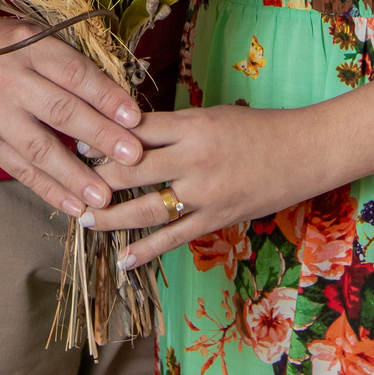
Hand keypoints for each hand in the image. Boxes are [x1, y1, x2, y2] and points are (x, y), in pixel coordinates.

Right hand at [0, 14, 144, 216]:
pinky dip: (49, 189)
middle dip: (100, 136)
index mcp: (28, 47)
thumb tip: (117, 97)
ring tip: (104, 196)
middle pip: (60, 111)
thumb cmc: (1, 46)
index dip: (105, 95)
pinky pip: (20, 169)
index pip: (73, 73)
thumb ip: (67, 63)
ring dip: (75, 175)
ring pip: (39, 148)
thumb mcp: (32, 36)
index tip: (135, 117)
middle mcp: (9, 80)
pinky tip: (74, 205)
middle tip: (133, 156)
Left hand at [76, 104, 335, 267]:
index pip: (136, 130)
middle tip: (69, 182)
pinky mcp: (216, 219)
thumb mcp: (212, 115)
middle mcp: (194, 158)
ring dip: (112, 216)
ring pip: (147, 208)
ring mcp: (205, 193)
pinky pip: (174, 238)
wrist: (303, 152)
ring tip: (84, 220)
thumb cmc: (257, 127)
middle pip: (133, 170)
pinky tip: (123, 259)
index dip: (104, 137)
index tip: (77, 141)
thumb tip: (131, 133)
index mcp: (192, 124)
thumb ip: (174, 126)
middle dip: (98, 178)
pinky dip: (146, 250)